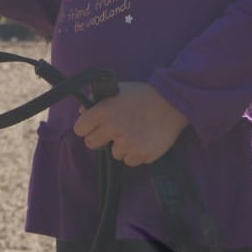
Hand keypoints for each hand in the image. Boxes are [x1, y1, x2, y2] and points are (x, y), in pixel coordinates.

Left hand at [72, 82, 188, 166]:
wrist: (171, 103)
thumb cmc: (143, 95)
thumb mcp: (117, 90)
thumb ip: (98, 100)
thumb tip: (82, 111)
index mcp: (103, 111)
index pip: (80, 128)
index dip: (86, 128)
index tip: (93, 127)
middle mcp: (112, 128)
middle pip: (91, 144)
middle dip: (100, 139)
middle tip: (112, 133)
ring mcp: (126, 143)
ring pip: (114, 153)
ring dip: (121, 147)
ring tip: (135, 133)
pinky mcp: (140, 155)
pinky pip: (130, 161)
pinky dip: (135, 154)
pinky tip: (143, 141)